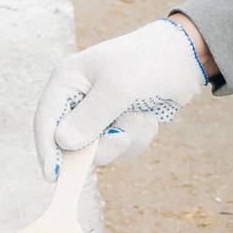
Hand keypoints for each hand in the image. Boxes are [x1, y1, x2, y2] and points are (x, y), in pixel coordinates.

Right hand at [32, 16, 209, 178]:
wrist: (186, 56)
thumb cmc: (149, 61)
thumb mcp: (119, 87)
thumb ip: (91, 117)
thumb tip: (62, 142)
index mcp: (67, 80)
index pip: (46, 120)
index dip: (47, 150)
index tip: (53, 176)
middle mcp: (78, 97)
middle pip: (74, 143)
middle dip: (104, 143)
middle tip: (124, 136)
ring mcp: (99, 111)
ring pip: (103, 148)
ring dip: (128, 135)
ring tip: (142, 112)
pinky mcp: (119, 121)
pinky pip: (123, 146)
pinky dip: (139, 135)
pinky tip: (149, 116)